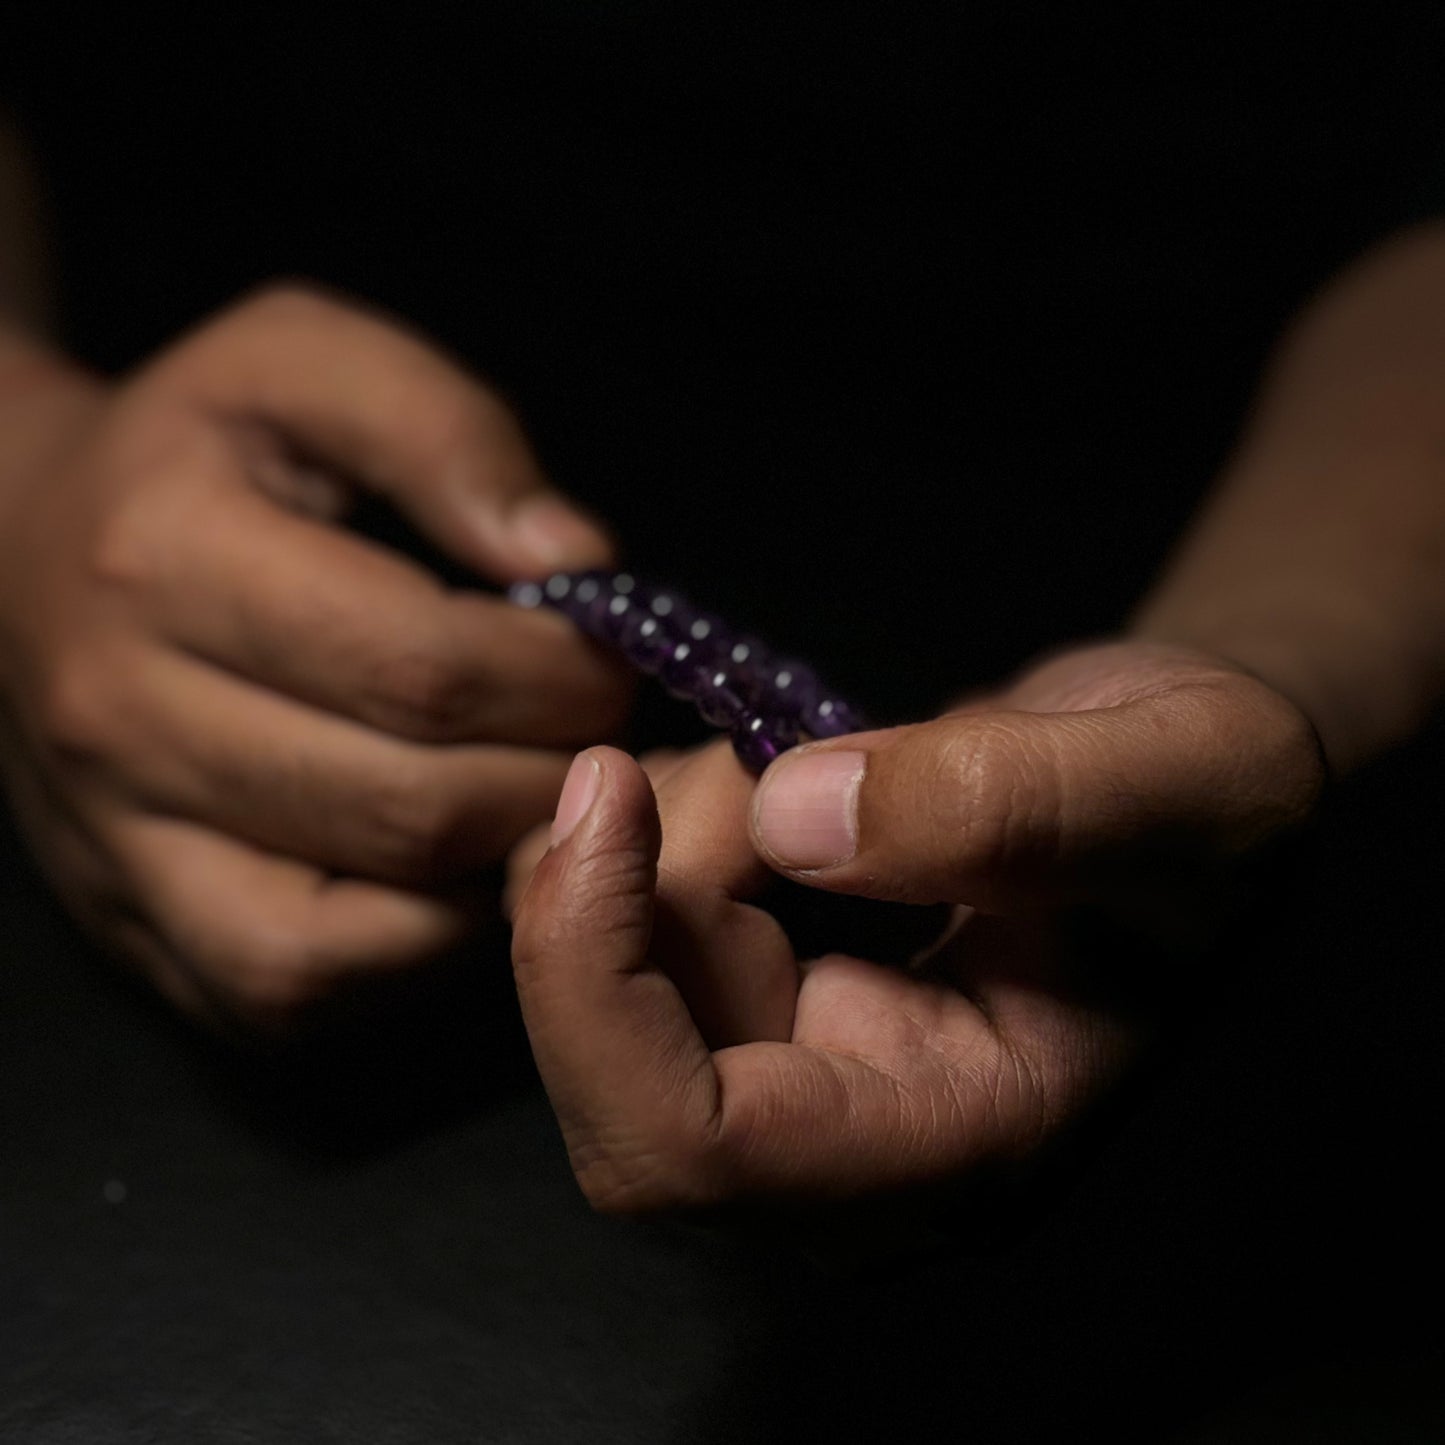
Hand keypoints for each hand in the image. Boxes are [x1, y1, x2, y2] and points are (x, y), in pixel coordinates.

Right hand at [0, 286, 629, 1027]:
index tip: (604, 655)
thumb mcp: (308, 363)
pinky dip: (404, 952)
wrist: (23, 548)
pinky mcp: (136, 922)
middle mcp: (122, 718)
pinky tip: (451, 871)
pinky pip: (291, 986)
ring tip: (537, 796)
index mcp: (164, 558)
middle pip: (407, 808)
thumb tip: (569, 559)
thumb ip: (446, 433)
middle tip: (594, 733)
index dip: (558, 678)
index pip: (421, 666)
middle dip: (550, 780)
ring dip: (491, 873)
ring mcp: (117, 842)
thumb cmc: (198, 451)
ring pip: (356, 928)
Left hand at [511, 641, 1323, 1209]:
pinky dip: (648, 850)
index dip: (596, 982)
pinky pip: (626, 955)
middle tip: (759, 755)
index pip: (691, 1149)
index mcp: (964, 1141)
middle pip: (624, 1064)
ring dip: (651, 847)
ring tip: (779, 760)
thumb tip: (791, 821)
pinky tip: (746, 789)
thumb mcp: (1175, 767)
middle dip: (647, 879)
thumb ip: (1009, 801)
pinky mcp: (770, 1025)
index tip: (607, 793)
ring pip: (610, 995)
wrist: (1179, 790)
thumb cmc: (1204, 795)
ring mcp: (805, 1091)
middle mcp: (858, 1153)